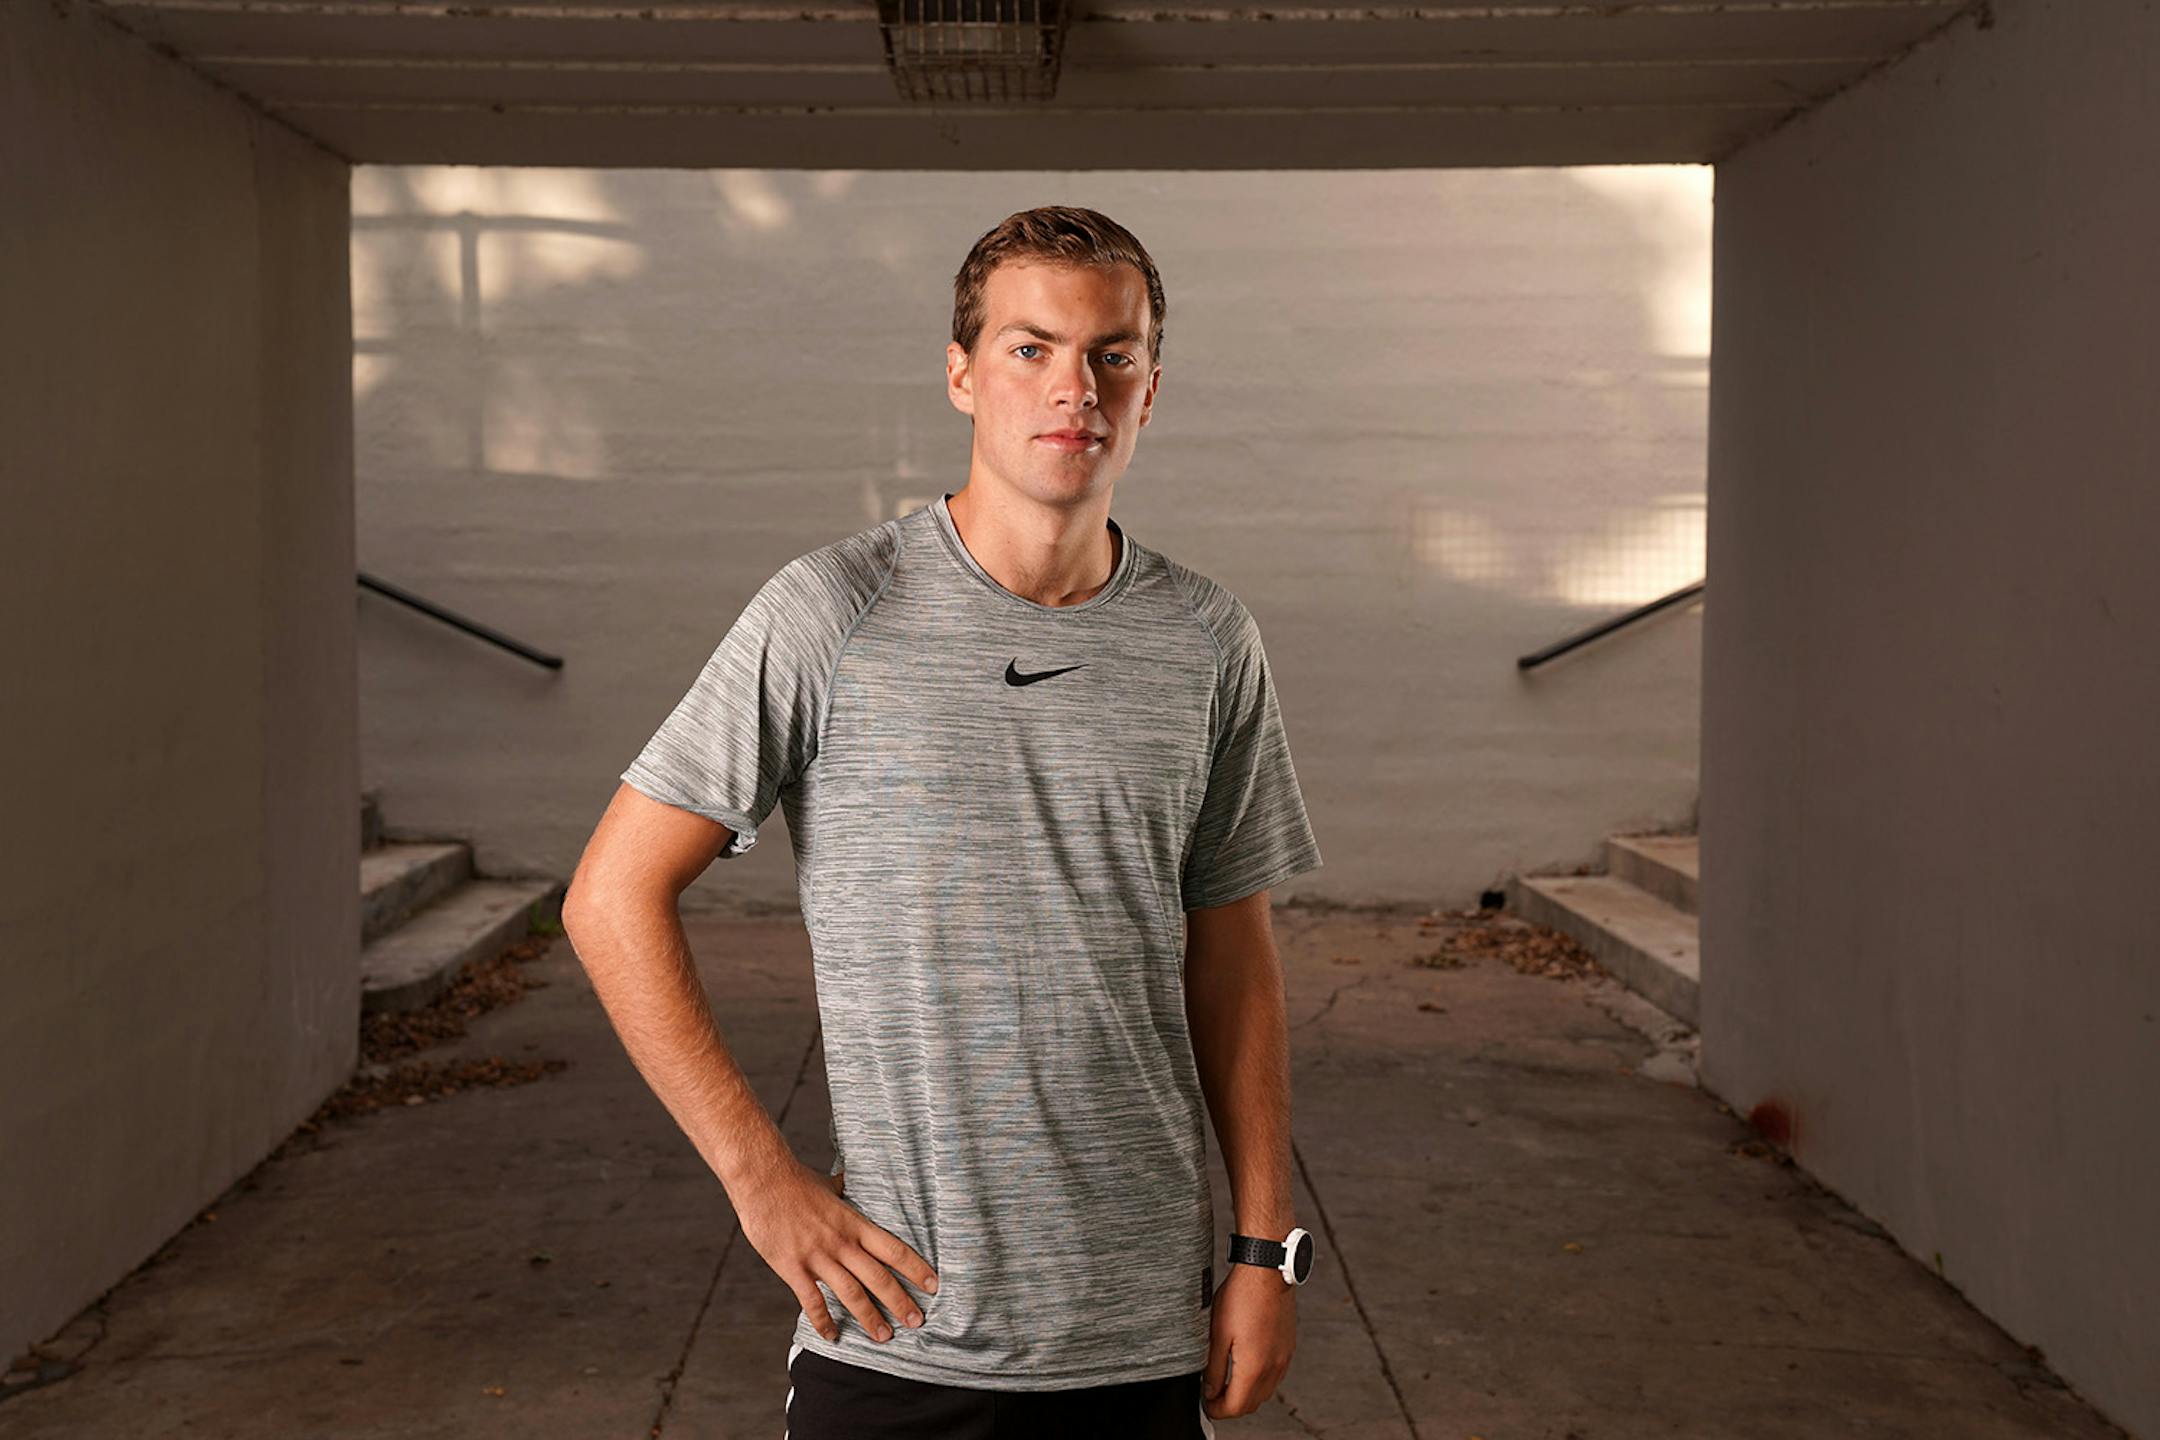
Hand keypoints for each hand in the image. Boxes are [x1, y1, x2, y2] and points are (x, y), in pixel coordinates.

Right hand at [732, 1153, 938, 1343]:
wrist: (762, 1179)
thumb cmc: (795, 1180)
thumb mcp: (829, 1184)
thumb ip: (844, 1189)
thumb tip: (851, 1178)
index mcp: (854, 1223)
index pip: (894, 1249)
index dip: (916, 1268)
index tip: (934, 1285)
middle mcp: (842, 1242)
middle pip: (879, 1277)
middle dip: (900, 1302)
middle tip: (917, 1322)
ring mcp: (818, 1256)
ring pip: (851, 1294)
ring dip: (870, 1318)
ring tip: (884, 1336)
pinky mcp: (793, 1267)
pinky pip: (812, 1301)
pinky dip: (823, 1322)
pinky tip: (832, 1336)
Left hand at [1202, 1262, 1296, 1418]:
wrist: (1267, 1272)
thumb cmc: (1242, 1297)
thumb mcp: (1217, 1333)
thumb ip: (1213, 1368)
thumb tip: (1210, 1390)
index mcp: (1254, 1367)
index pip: (1235, 1406)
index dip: (1217, 1410)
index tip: (1206, 1404)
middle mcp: (1273, 1367)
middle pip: (1251, 1404)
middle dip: (1230, 1405)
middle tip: (1212, 1395)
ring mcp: (1283, 1358)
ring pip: (1264, 1393)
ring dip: (1246, 1395)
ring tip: (1226, 1382)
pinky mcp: (1288, 1348)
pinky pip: (1274, 1377)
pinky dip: (1259, 1381)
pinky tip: (1246, 1367)